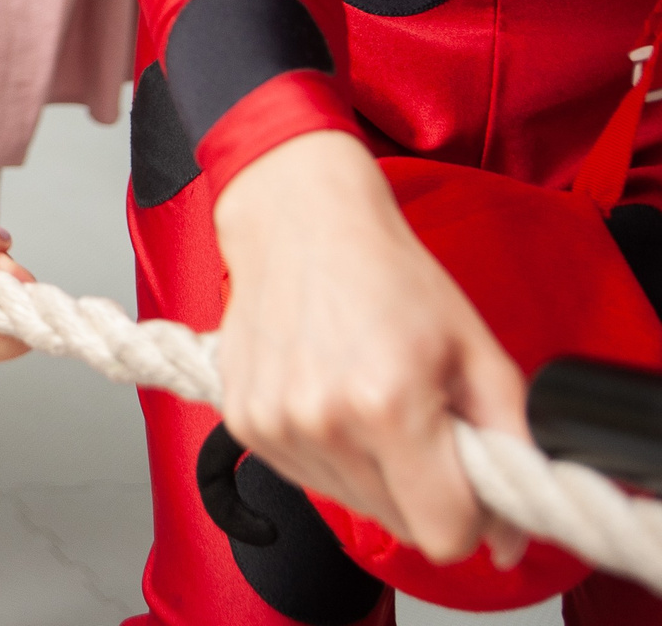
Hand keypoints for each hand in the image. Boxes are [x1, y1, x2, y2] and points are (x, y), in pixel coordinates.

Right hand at [214, 133, 530, 565]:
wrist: (298, 220)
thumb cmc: (385, 272)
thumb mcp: (474, 347)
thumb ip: (508, 440)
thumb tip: (509, 530)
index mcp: (388, 404)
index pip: (442, 532)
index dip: (470, 517)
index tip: (469, 483)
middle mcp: (322, 421)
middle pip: (398, 522)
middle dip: (421, 487)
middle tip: (420, 421)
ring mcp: (274, 424)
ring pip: (352, 503)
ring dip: (373, 471)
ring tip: (370, 401)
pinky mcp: (243, 422)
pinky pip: (306, 478)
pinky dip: (329, 454)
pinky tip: (332, 399)